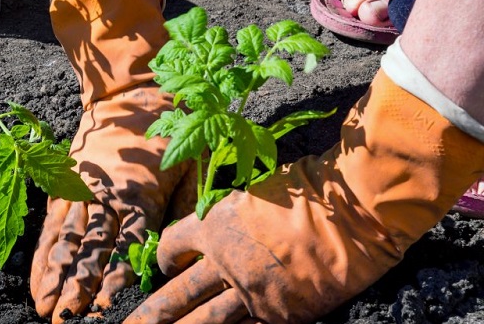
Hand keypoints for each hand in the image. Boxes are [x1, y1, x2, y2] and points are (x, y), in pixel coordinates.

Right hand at [31, 84, 195, 321]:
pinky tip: (37, 279)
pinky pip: (52, 225)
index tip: (106, 309)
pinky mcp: (66, 184)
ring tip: (46, 308)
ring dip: (56, 277)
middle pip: (92, 250)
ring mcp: (83, 190)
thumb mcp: (193, 164)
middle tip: (68, 319)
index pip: (129, 247)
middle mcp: (108, 196)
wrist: (130, 92)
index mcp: (143, 195)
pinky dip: (43, 254)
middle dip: (79, 288)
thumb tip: (184, 252)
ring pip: (68, 241)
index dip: (116, 281)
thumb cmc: (170, 130)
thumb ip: (190, 208)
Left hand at [126, 70, 483, 323]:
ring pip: (203, 320)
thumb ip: (228, 219)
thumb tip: (215, 234)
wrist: (352, 211)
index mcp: (213, 225)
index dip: (162, 258)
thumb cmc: (306, 190)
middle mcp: (224, 262)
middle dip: (150, 313)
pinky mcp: (279, 313)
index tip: (162, 266)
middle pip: (176, 293)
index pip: (171, 246)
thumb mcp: (253, 194)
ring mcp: (251, 292)